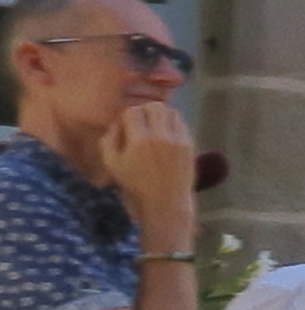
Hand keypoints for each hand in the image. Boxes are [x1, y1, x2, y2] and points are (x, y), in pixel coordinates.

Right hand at [107, 101, 196, 243]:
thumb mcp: (112, 164)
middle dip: (146, 111)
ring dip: (161, 116)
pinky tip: (166, 136)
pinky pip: (182, 124)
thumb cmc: (134, 185)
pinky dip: (173, 125)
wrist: (165, 202)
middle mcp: (161, 137)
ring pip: (172, 112)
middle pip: (155, 106)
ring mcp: (178, 140)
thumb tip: (118, 121)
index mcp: (139, 141)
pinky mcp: (190, 145)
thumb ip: (109, 139)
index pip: (133, 111)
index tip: (127, 127)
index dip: (127, 117)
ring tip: (154, 128)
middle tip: (142, 123)